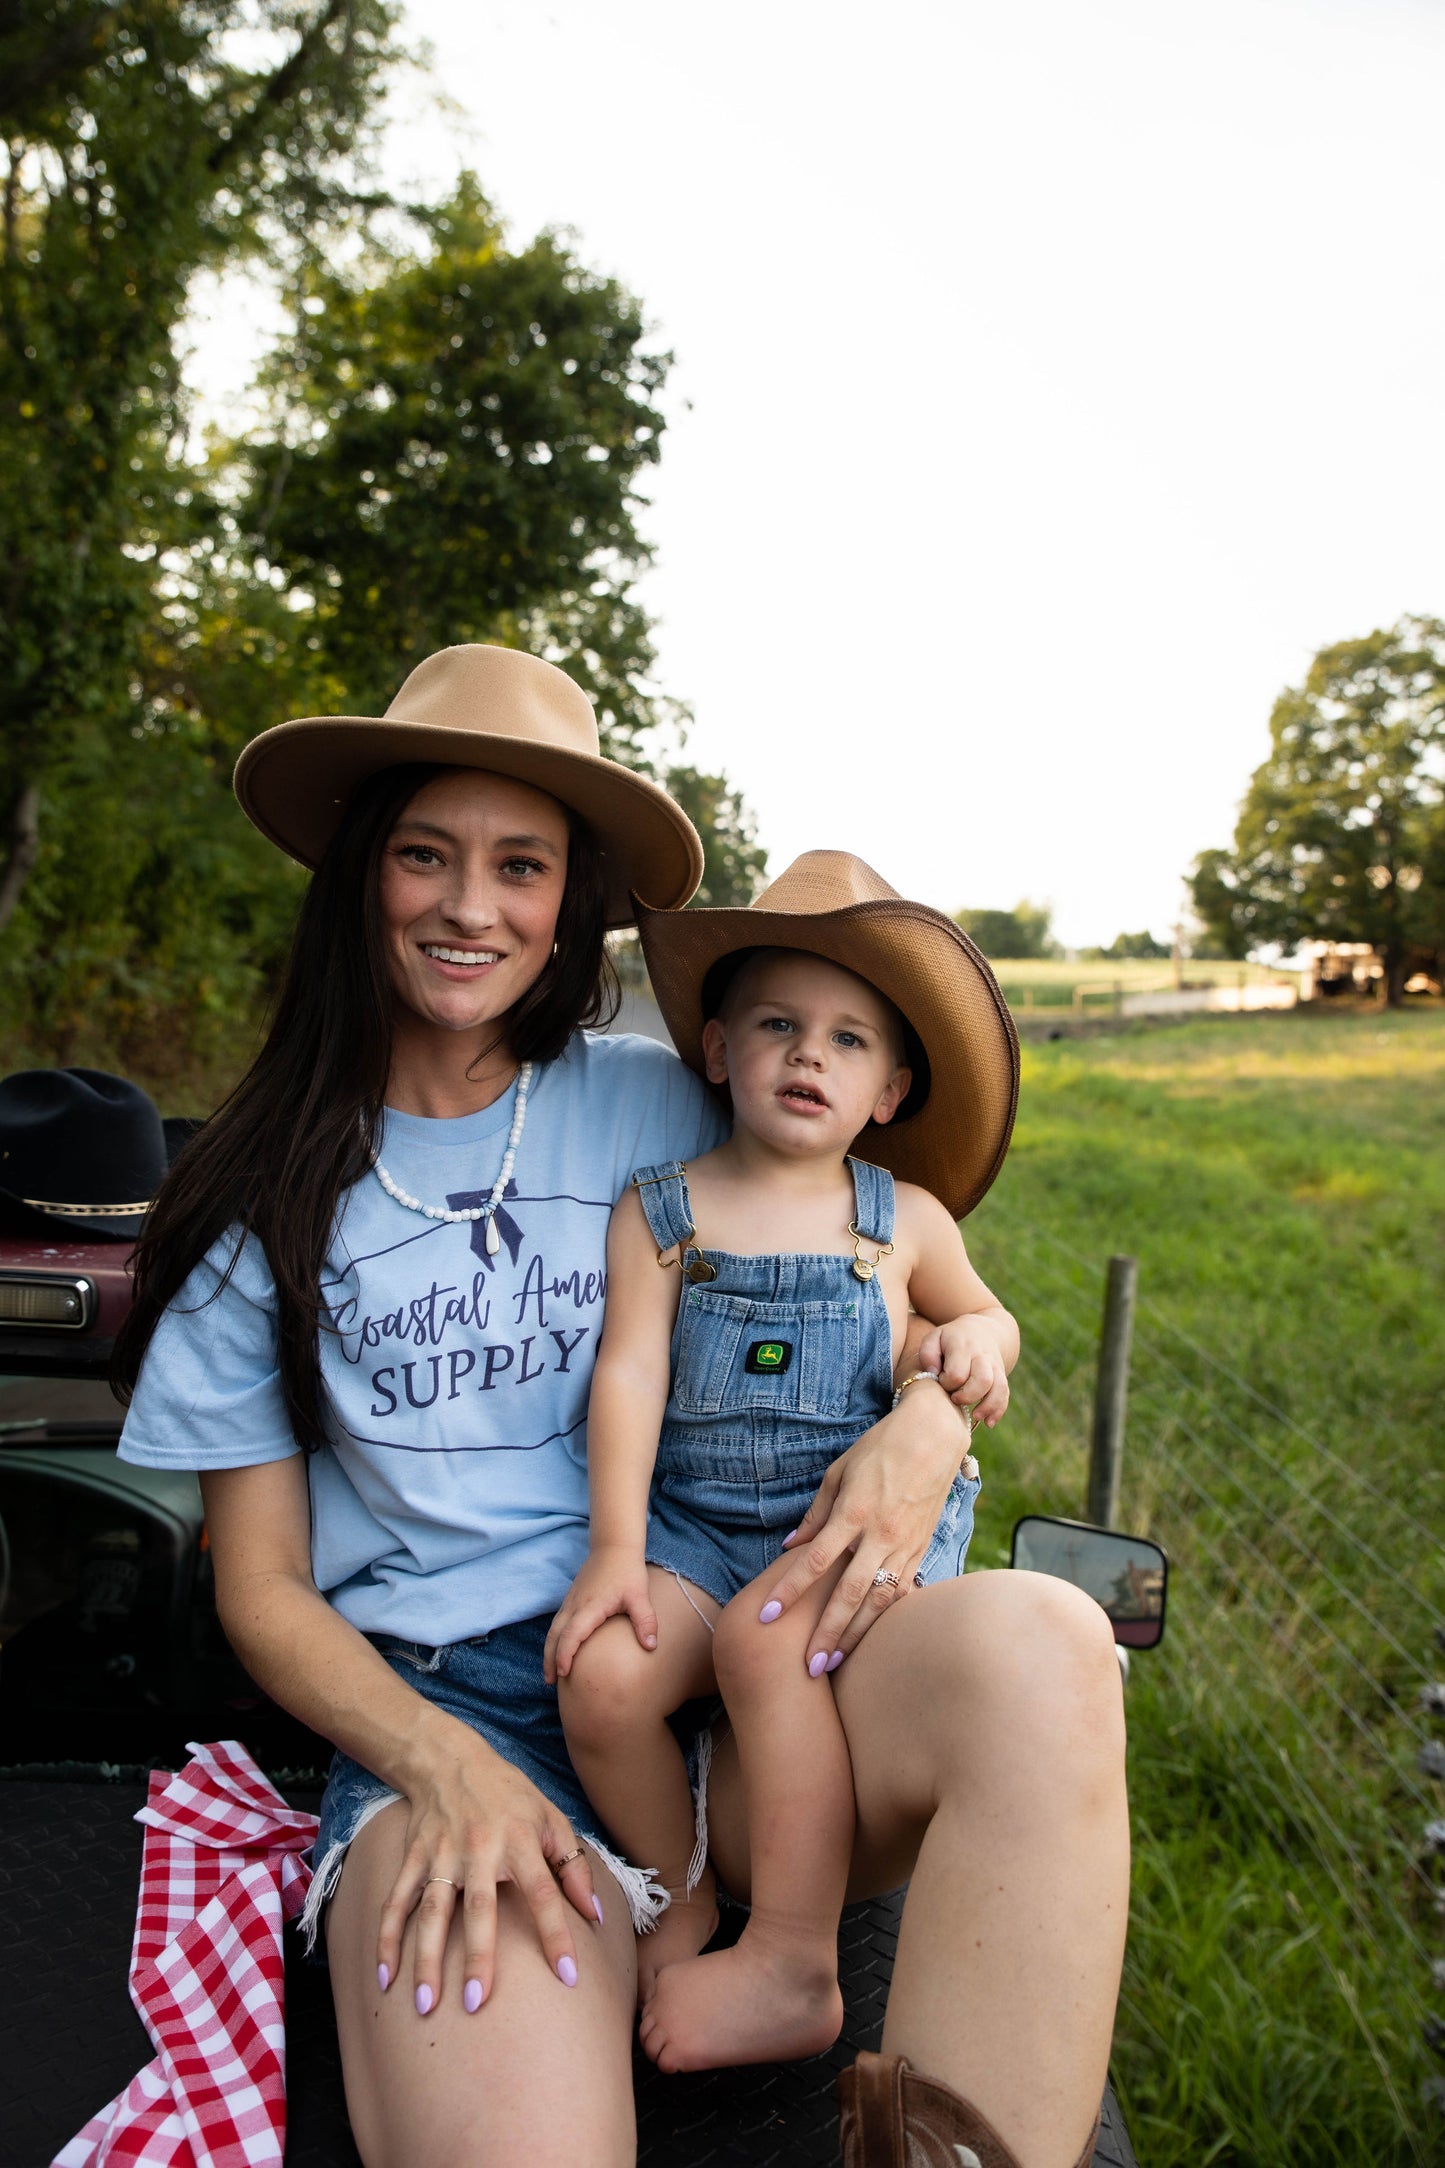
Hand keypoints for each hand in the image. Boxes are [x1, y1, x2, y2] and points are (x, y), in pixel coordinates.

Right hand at [377, 1721, 601, 2014]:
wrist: (449, 1760)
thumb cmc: (510, 1796)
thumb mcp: (552, 1818)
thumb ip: (574, 1868)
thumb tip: (595, 1916)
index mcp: (521, 1840)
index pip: (544, 1892)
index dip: (557, 1933)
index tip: (569, 1977)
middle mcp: (481, 1849)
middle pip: (480, 1907)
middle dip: (478, 1956)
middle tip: (478, 2003)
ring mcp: (442, 1854)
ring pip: (432, 1912)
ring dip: (427, 1959)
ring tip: (425, 2006)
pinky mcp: (413, 1857)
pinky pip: (397, 1902)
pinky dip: (387, 1939)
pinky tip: (384, 1978)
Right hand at [543, 1545, 657, 1681]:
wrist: (614, 1546)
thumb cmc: (627, 1571)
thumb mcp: (639, 1595)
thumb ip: (645, 1621)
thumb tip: (652, 1646)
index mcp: (590, 1607)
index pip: (571, 1634)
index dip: (565, 1655)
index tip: (563, 1674)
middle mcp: (574, 1605)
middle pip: (554, 1636)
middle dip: (550, 1659)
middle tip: (550, 1682)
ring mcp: (570, 1602)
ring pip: (552, 1630)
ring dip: (549, 1651)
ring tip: (550, 1674)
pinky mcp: (571, 1600)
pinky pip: (557, 1623)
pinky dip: (553, 1640)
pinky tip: (558, 1650)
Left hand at [760, 1383, 968, 1668]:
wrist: (933, 1437)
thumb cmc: (880, 1449)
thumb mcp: (839, 1472)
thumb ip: (816, 1514)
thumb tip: (790, 1547)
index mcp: (855, 1511)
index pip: (816, 1561)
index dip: (790, 1590)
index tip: (767, 1615)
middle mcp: (880, 1535)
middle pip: (848, 1594)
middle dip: (826, 1633)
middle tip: (807, 1668)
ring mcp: (904, 1546)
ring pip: (879, 1602)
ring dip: (856, 1635)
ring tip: (835, 1661)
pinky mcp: (921, 1550)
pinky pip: (902, 1592)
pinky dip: (884, 1617)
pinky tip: (870, 1636)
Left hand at [918, 1314, 1010, 1425]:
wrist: (981, 1330)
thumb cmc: (949, 1339)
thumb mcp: (934, 1338)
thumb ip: (927, 1353)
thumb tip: (933, 1373)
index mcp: (962, 1346)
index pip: (957, 1372)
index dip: (947, 1383)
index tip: (941, 1381)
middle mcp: (982, 1356)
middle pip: (982, 1380)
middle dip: (968, 1396)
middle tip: (954, 1399)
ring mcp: (995, 1366)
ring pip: (998, 1387)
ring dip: (988, 1406)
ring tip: (975, 1416)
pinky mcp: (1001, 1376)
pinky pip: (1004, 1394)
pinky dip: (998, 1410)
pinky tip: (988, 1423)